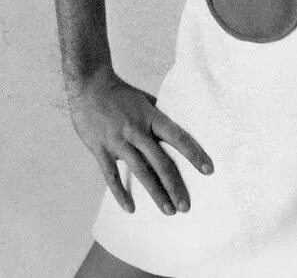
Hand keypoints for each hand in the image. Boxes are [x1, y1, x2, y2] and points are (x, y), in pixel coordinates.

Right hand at [67, 65, 213, 215]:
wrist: (89, 85)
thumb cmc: (119, 91)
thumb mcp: (144, 99)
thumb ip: (157, 114)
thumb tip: (173, 126)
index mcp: (151, 117)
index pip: (178, 137)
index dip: (194, 154)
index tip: (208, 170)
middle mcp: (137, 130)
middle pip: (161, 162)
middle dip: (175, 186)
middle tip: (185, 206)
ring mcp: (118, 141)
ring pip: (140, 172)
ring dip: (156, 193)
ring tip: (168, 211)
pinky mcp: (101, 149)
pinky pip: (111, 176)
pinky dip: (120, 193)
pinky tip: (130, 208)